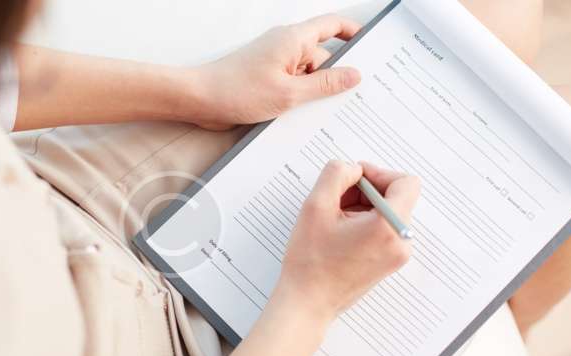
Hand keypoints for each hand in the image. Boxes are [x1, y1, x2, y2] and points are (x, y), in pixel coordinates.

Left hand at [192, 15, 362, 129]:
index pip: (333, 26)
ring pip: (307, 75)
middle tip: (349, 99)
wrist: (199, 100)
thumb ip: (325, 84)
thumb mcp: (290, 93)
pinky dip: (299, 99)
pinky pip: (292, 85)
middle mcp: (285, 46)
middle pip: (323, 57)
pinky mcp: (266, 78)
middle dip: (334, 78)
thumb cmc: (236, 91)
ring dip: (314, 94)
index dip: (354, 33)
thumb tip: (354, 75)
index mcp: (294, 39)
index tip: (371, 48)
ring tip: (316, 113)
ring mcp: (275, 62)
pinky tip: (299, 116)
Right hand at [272, 161, 420, 324]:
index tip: (355, 179)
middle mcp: (401, 242)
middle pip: (396, 196)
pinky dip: (364, 222)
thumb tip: (352, 169)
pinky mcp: (389, 261)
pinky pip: (384, 229)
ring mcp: (397, 254)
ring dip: (363, 206)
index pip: (405, 182)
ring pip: (388, 212)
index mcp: (388, 228)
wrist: (308, 302)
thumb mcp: (315, 206)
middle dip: (366, 191)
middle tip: (337, 199)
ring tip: (335, 220)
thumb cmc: (311, 262)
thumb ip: (336, 174)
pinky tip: (340, 232)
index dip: (379, 173)